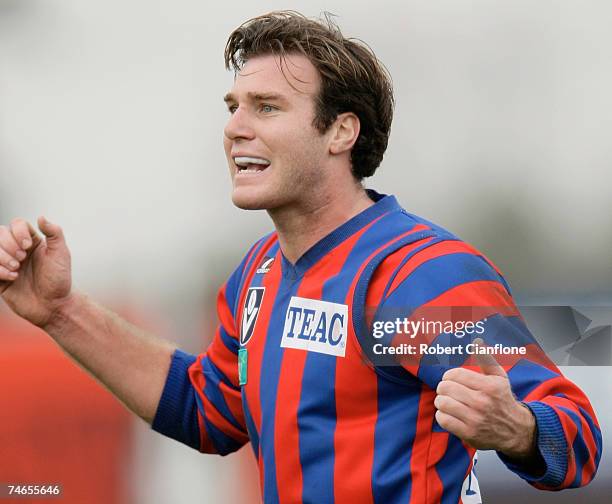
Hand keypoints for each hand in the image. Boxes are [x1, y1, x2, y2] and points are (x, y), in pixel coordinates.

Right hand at [0, 217, 71, 326]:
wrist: (54, 305)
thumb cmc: (59, 279)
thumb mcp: (61, 254)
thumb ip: (54, 233)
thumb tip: (41, 217)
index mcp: (32, 241)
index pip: (16, 224)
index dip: (18, 232)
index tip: (27, 246)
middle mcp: (17, 250)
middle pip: (0, 234)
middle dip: (8, 246)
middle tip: (22, 259)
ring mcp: (6, 263)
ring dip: (1, 257)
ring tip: (16, 268)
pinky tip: (12, 278)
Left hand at [434, 339, 536, 459]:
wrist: (516, 431)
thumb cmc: (503, 400)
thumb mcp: (499, 378)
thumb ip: (486, 359)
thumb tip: (476, 341)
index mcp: (488, 386)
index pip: (455, 374)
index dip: (449, 376)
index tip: (452, 380)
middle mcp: (482, 402)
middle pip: (445, 388)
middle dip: (444, 388)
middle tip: (448, 391)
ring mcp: (475, 419)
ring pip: (442, 403)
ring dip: (442, 401)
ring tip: (448, 402)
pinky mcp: (469, 433)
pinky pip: (443, 419)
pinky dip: (442, 416)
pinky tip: (450, 414)